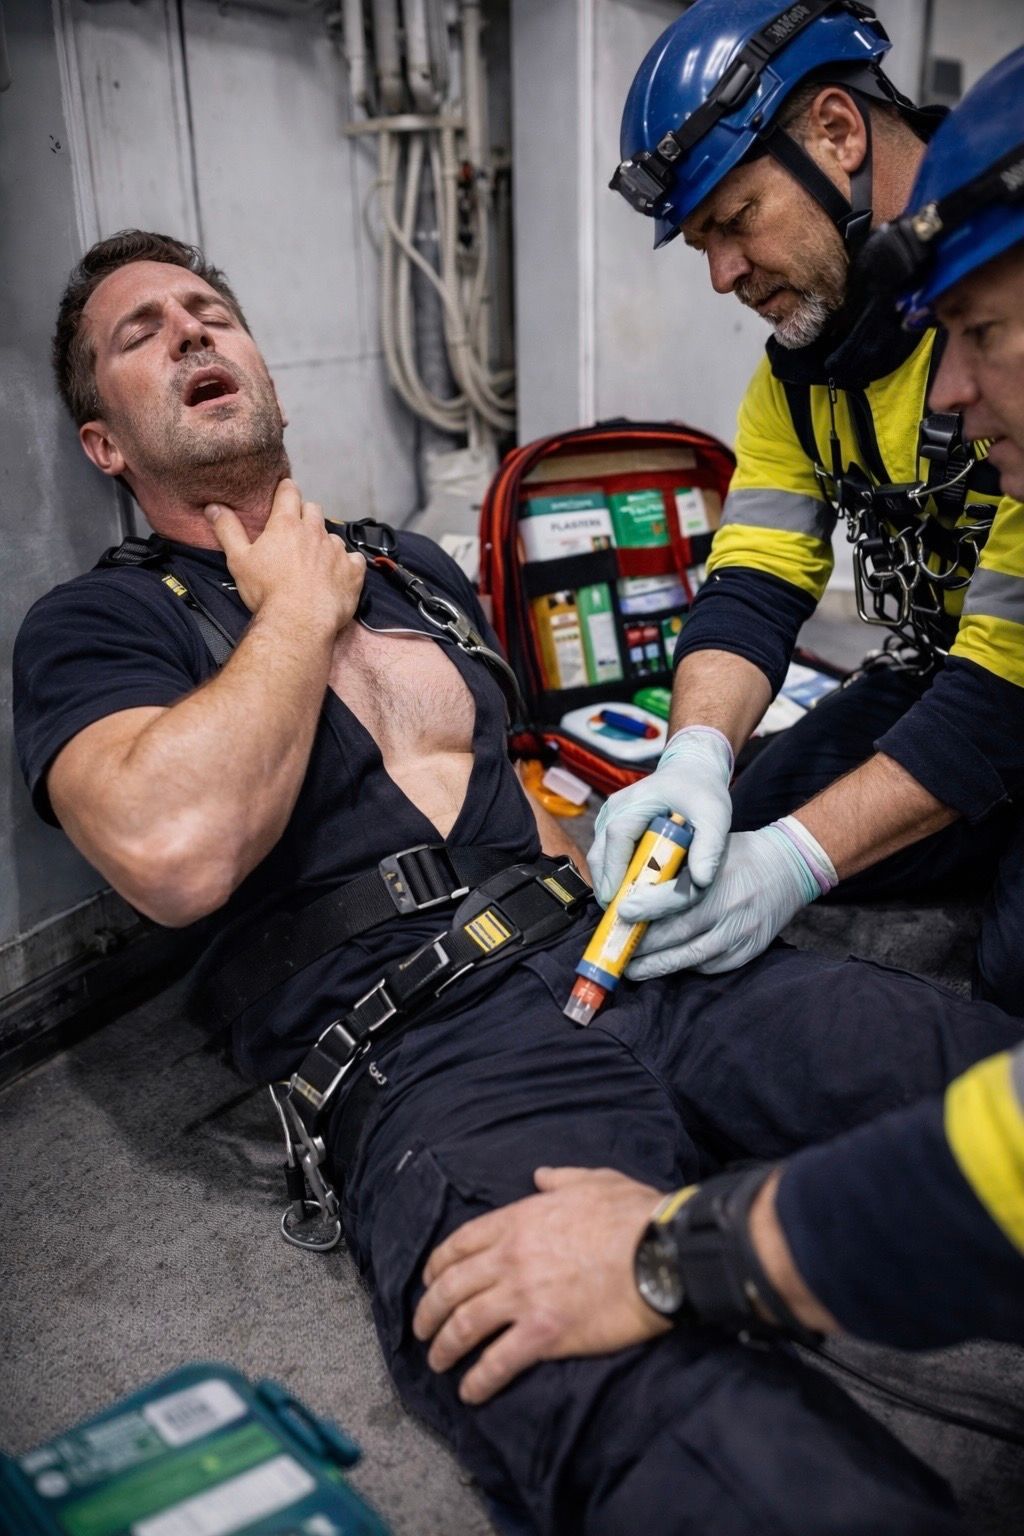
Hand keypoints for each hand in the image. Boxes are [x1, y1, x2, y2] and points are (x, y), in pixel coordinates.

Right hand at [206, 478, 364, 634]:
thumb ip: (227, 530)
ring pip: (332, 535)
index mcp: (286, 524)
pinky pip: (354, 559)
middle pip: (313, 510)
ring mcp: (337, 550)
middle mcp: (315, 531)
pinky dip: (347, 564)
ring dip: (324, 542)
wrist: (299, 622)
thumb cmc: (267, 592)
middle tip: (296, 531)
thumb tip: (214, 507)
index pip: (289, 492)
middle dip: (305, 515)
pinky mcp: (353, 571)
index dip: (286, 489)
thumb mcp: (238, 559)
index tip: (285, 490)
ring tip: (314, 561)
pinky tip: (337, 575)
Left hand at [412, 1167, 669, 1403]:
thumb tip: (541, 1175)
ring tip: (438, 1362)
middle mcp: (511, 1258)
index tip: (428, 1280)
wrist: (661, 1252)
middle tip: (421, 1329)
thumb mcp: (593, 1179)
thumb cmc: (632, 1214)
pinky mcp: (545, 1333)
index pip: (459, 1244)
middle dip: (428, 1310)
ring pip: (465, 1325)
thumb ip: (560, 1179)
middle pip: (451, 1287)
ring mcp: (524, 1297)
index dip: (436, 1264)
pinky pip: (498, 1361)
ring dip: (445, 1347)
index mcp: (518, 1220)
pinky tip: (471, 1392)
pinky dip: (479, 1380)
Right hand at [588, 727, 732, 906]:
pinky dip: (616, 875)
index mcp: (632, 806)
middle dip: (608, 888)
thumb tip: (702, 881)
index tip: (619, 908)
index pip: (614, 846)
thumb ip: (710, 847)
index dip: (613, 878)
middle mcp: (613, 812)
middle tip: (623, 919)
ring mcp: (609, 818)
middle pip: (599, 857)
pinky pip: (608, 855)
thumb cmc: (702, 790)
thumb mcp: (714, 815)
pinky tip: (632, 892)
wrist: (692, 768)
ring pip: (600, 858)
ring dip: (611, 884)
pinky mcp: (613, 826)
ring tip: (628, 910)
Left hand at [623, 817, 835, 977]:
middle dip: (643, 945)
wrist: (789, 868)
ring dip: (658, 965)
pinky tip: (665, 966)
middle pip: (679, 933)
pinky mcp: (747, 951)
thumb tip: (633, 884)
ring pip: (691, 956)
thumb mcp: (710, 846)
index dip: (647, 907)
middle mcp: (730, 907)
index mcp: (719, 875)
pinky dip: (684, 967)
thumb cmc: (739, 855)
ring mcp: (740, 932)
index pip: (678, 896)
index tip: (621, 913)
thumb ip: (679, 865)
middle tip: (615, 949)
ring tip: (632, 969)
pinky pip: (710, 966)